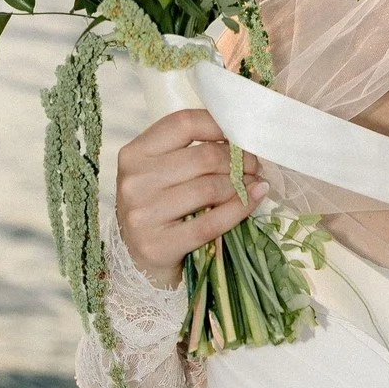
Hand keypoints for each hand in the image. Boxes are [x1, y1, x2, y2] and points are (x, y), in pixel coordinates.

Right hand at [116, 110, 266, 287]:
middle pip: (203, 157)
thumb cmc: (157, 210)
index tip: (240, 135)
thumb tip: (242, 141)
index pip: (183, 124)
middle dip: (238, 159)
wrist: (136, 263)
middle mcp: (134, 181)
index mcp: (134, 154)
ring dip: (241, 185)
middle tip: (254, 165)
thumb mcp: (161, 174)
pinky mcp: (158, 245)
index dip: (219, 125)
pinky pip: (212, 222)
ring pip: (210, 188)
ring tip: (253, 184)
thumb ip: (190, 153)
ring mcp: (143, 214)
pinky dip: (240, 208)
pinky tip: (254, 199)